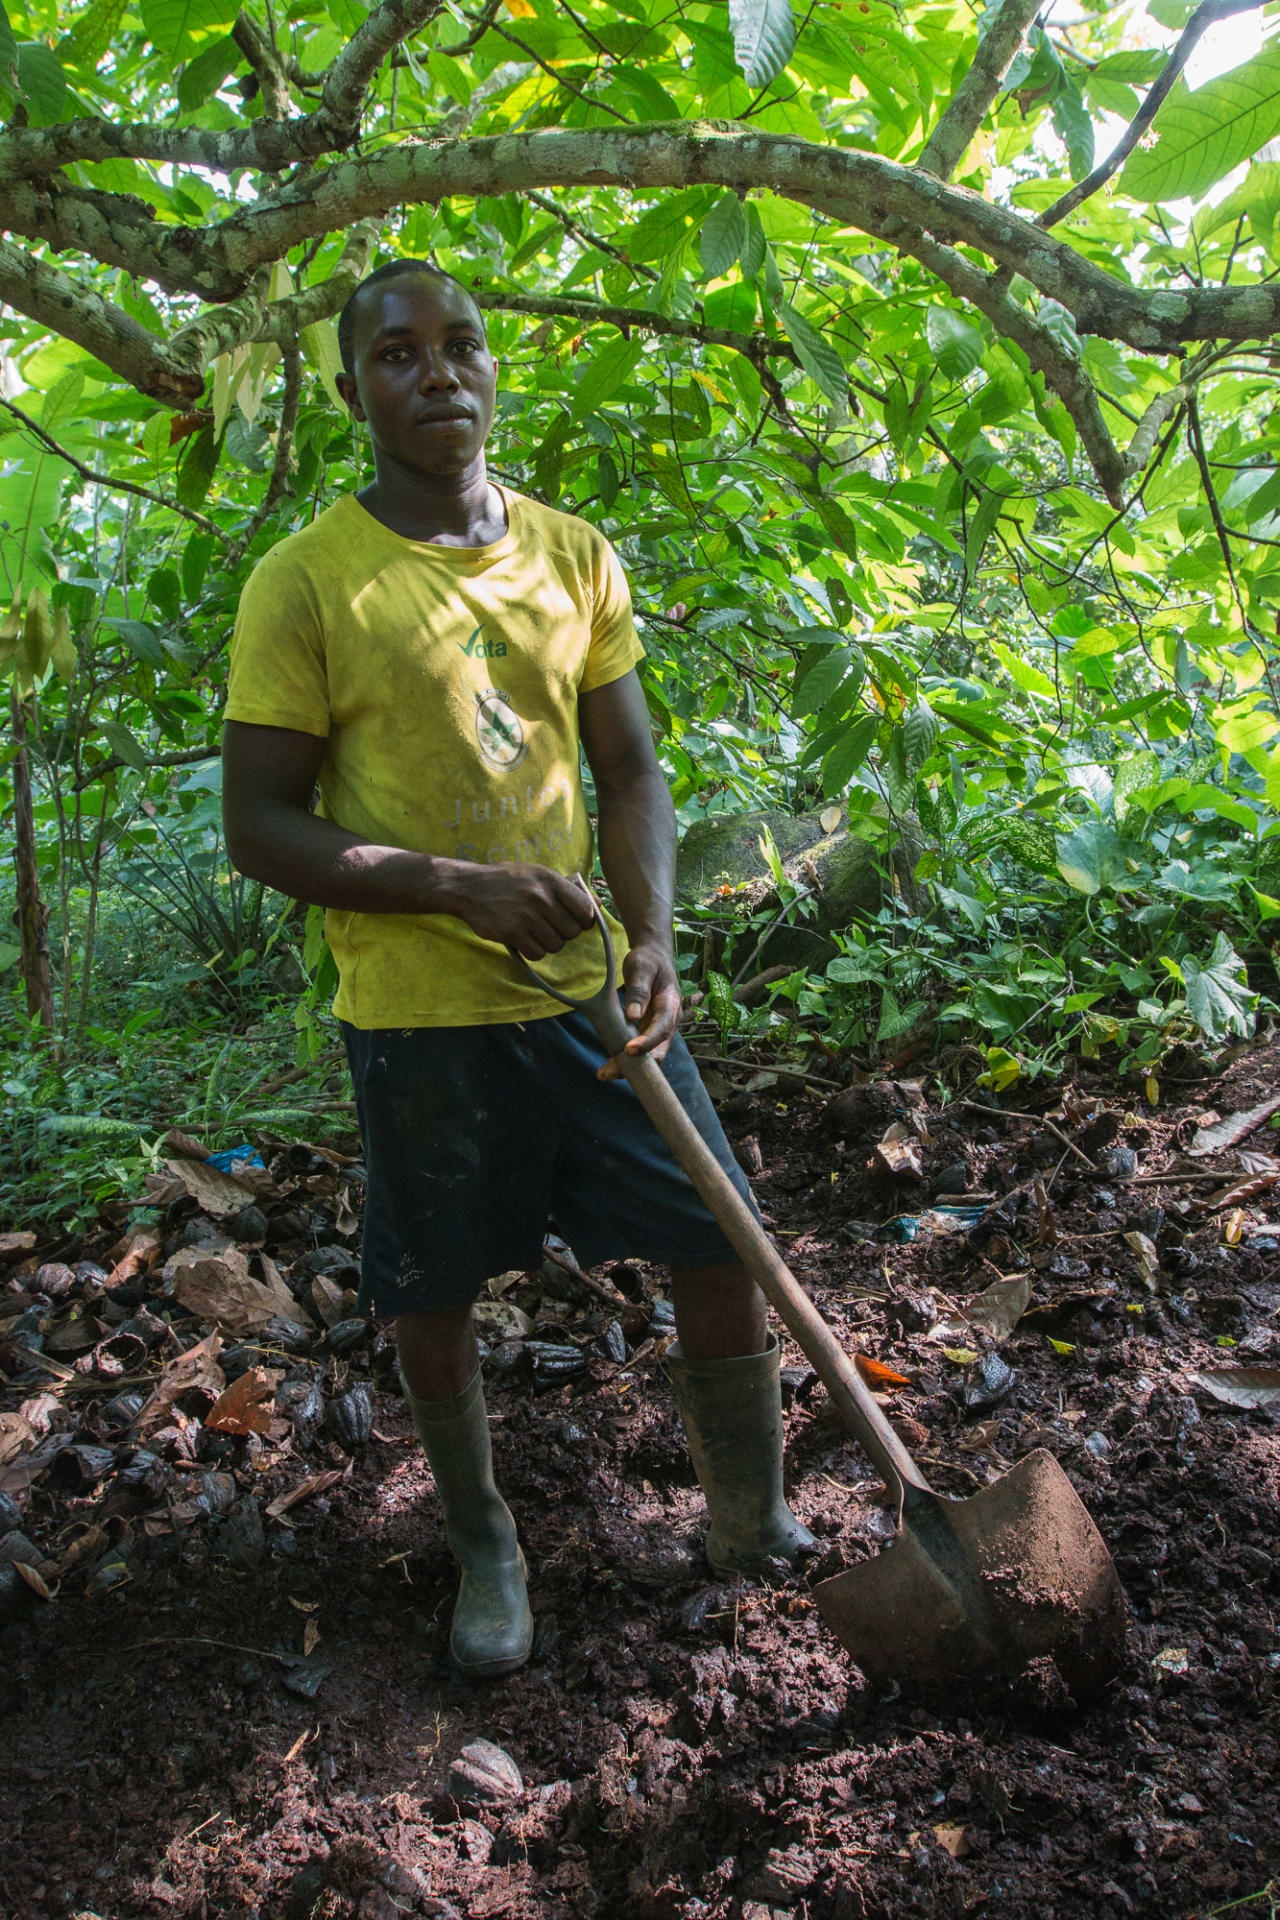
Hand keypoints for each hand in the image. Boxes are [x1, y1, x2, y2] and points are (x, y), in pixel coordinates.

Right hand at [452, 862, 595, 959]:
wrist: (469, 887)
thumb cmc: (507, 880)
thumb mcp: (538, 874)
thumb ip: (567, 889)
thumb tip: (598, 905)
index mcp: (550, 880)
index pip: (585, 909)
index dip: (584, 920)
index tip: (575, 920)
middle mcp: (540, 897)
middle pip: (572, 931)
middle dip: (564, 933)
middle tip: (549, 926)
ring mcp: (526, 916)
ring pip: (556, 945)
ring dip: (548, 943)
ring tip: (535, 932)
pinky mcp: (512, 933)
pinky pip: (538, 953)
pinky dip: (534, 951)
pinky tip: (524, 939)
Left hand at [598, 936, 680, 1079]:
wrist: (653, 958)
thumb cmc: (648, 961)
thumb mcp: (642, 968)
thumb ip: (639, 990)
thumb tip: (633, 1016)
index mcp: (671, 1005)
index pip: (662, 1028)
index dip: (647, 1042)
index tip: (629, 1049)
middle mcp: (668, 1021)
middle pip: (657, 1050)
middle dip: (637, 1065)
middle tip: (611, 1072)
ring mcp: (657, 1028)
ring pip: (648, 1055)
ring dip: (628, 1067)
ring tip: (604, 1074)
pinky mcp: (646, 1031)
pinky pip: (638, 1049)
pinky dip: (624, 1059)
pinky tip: (607, 1067)